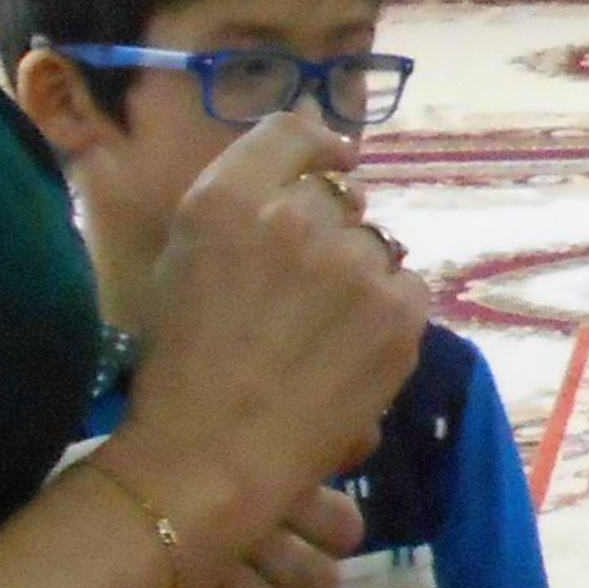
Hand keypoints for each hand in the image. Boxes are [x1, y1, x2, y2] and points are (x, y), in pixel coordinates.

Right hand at [124, 114, 429, 527]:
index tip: (333, 160)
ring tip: (323, 334)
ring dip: (359, 276)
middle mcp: (294, 219)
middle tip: (307, 292)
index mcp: (226, 199)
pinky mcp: (398, 312)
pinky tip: (352, 352)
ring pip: (376, 248)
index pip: (292, 132)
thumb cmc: (180, 370)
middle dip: (330, 234)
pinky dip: (388, 313)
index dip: (319, 144)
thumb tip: (310, 182)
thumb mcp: (181, 265)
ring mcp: (353, 265)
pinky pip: (409, 289)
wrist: (211, 455)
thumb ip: (237, 213)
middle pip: (339, 200)